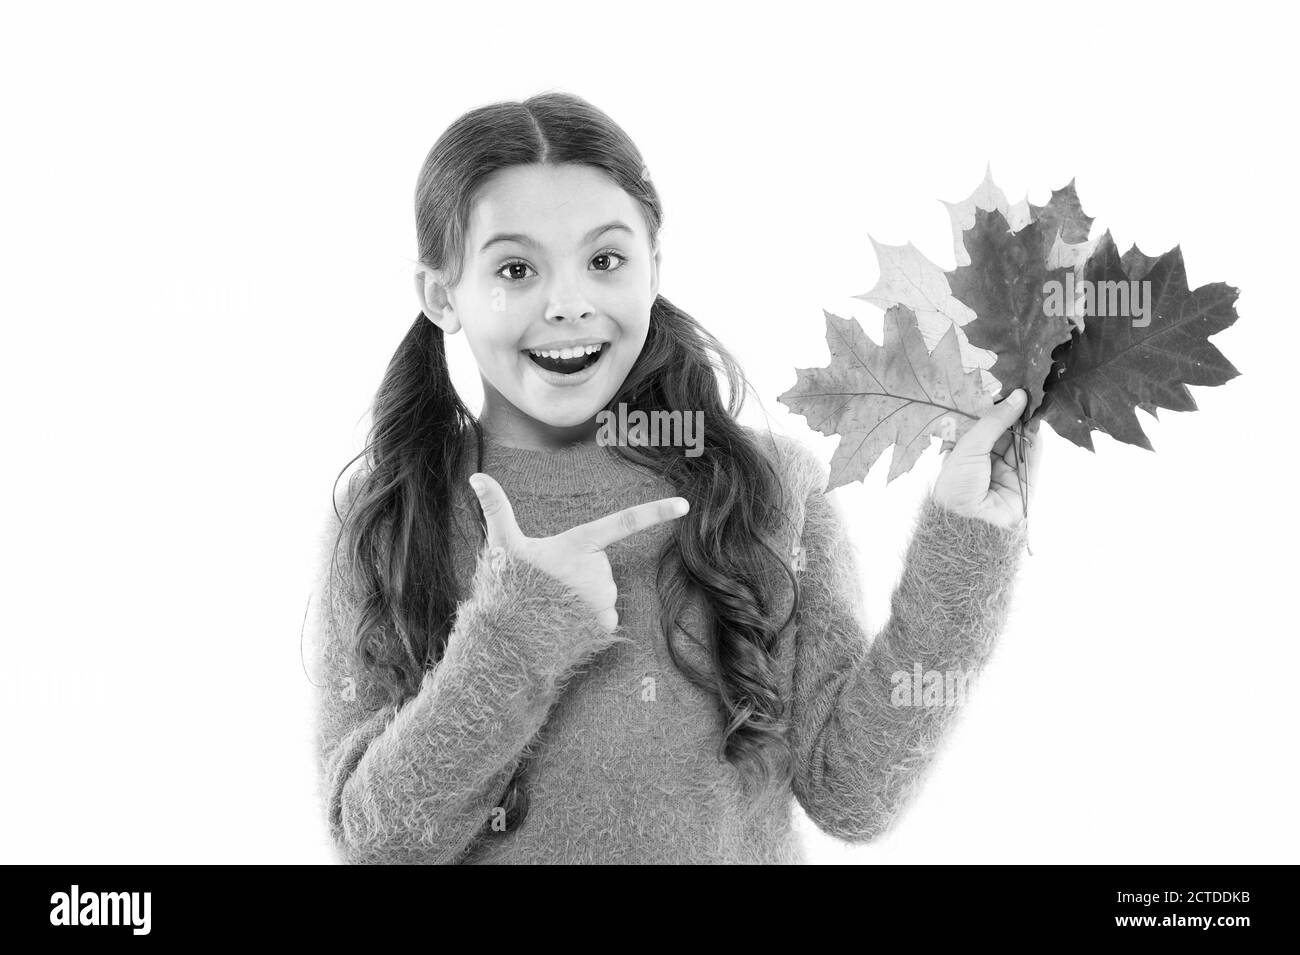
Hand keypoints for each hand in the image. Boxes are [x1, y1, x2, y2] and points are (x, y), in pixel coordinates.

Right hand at [468, 473, 689, 631]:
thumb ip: (496, 509)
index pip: (624, 522)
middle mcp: (598, 571)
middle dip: (580, 574)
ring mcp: (604, 599)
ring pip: (602, 593)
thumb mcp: (501, 546)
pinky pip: (604, 617)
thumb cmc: (506, 589)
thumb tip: (475, 475)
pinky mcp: (605, 624)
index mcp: (579, 545)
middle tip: (548, 585)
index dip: (656, 512)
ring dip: (583, 599)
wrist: (509, 643)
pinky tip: (565, 625)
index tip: (685, 506)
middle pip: (600, 567)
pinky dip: (588, 621)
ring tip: (553, 606)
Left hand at [932, 389, 1042, 528]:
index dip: (995, 405)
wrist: (967, 527)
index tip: (1009, 385)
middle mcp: (983, 460)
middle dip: (1013, 411)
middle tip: (1027, 388)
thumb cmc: (956, 487)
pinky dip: (1036, 440)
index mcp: (963, 452)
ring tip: (1036, 399)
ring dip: (1027, 422)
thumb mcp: (969, 447)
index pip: (982, 422)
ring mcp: (1004, 472)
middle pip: (1003, 430)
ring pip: (1020, 441)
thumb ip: (994, 420)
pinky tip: (1039, 420)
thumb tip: (1018, 396)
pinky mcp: (1024, 484)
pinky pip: (1033, 457)